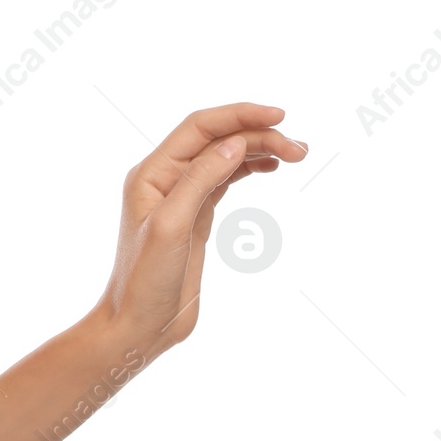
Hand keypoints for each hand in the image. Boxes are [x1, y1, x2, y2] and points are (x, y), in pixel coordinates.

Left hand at [98, 103, 307, 358]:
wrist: (139, 324)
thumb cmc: (145, 280)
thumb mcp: (172, 227)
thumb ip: (199, 182)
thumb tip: (234, 143)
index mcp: (151, 173)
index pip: (199, 128)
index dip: (238, 116)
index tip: (280, 117)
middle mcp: (164, 179)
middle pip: (215, 140)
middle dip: (257, 135)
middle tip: (301, 150)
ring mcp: (180, 197)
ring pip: (223, 158)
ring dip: (258, 150)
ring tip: (297, 154)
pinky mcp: (195, 216)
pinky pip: (224, 180)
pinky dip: (249, 169)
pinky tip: (272, 166)